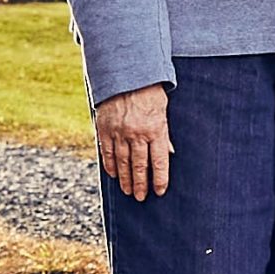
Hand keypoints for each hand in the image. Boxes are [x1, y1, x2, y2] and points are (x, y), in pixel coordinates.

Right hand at [94, 83, 173, 198]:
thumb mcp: (163, 109)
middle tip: (142, 198)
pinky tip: (113, 175)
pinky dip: (110, 166)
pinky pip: (106, 153)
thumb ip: (164, 133)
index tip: (159, 192)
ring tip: (129, 192)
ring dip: (126, 179)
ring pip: (122, 163)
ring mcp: (119, 133)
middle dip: (141, 184)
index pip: (159, 161)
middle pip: (139, 166)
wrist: (125, 75)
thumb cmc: (150, 91)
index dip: (159, 179)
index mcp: (155, 129)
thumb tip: (169, 153)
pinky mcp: (104, 130)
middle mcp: (137, 134)